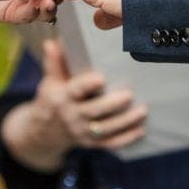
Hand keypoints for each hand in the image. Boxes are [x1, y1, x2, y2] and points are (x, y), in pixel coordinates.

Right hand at [0, 39, 146, 171]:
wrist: (46, 130)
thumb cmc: (54, 98)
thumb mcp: (50, 81)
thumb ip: (55, 62)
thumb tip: (52, 43)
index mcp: (62, 98)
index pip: (75, 91)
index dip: (87, 85)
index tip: (101, 78)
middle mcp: (71, 116)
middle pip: (93, 111)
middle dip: (112, 105)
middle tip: (129, 94)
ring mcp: (82, 132)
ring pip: (105, 129)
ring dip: (125, 122)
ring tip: (142, 111)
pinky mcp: (91, 143)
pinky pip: (110, 144)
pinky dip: (126, 139)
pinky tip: (141, 131)